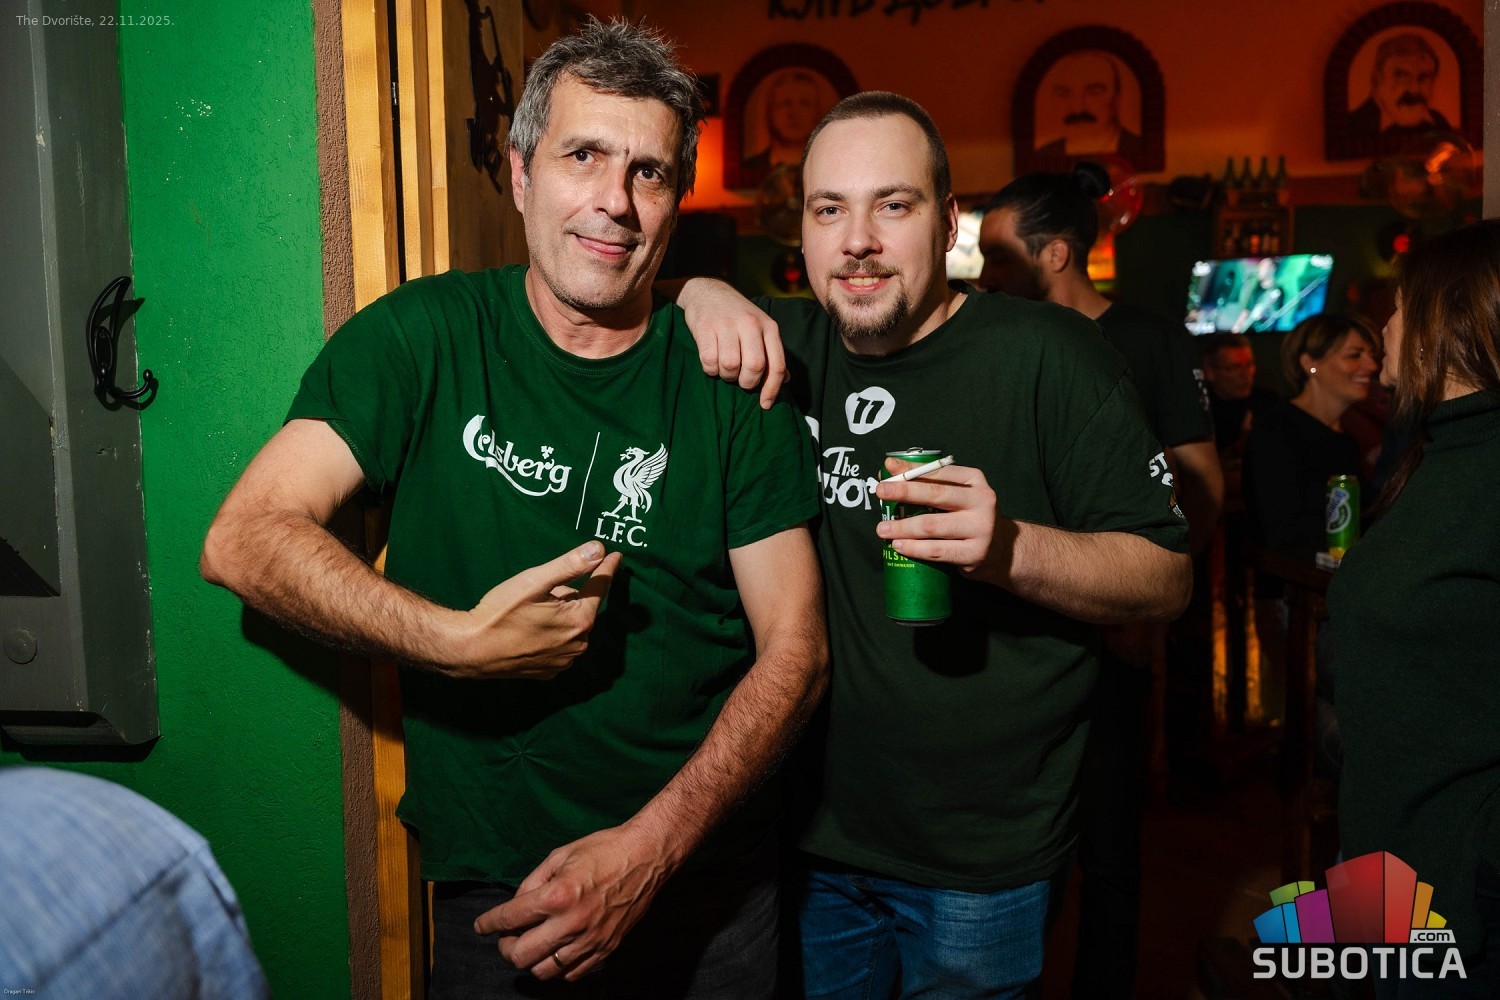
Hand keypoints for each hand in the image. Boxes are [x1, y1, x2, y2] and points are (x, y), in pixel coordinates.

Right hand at [454, 542, 621, 678]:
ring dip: (560, 615)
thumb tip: (599, 549)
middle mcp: (579, 644)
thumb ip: (570, 565)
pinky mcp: (549, 671)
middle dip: (569, 595)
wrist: (471, 650)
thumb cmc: (501, 612)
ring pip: (570, 627)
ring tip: (530, 610)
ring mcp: (564, 661)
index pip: (600, 587)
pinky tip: (530, 629)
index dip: (607, 568)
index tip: (615, 556)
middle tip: (540, 590)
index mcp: (580, 620)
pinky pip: (559, 644)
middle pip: (582, 608)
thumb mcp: (536, 581)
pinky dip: (551, 633)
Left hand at [473, 824, 672, 981]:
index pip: (510, 918)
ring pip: (543, 971)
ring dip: (530, 959)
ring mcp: (589, 940)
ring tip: (531, 944)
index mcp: (557, 895)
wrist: (646, 856)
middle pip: (521, 954)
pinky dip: (556, 966)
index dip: (488, 923)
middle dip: (506, 947)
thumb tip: (517, 905)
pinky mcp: (605, 949)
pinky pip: (570, 974)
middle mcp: (571, 923)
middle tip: (507, 936)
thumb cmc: (603, 849)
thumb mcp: (560, 855)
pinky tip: (555, 949)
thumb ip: (532, 882)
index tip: (481, 926)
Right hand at [678, 277, 785, 407]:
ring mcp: (727, 324)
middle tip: (740, 380)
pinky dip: (710, 369)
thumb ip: (772, 352)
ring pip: (730, 366)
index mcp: (769, 327)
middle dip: (747, 382)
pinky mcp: (705, 327)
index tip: (765, 404)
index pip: (776, 365)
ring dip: (726, 375)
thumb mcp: (761, 328)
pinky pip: (709, 361)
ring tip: (724, 367)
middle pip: (754, 367)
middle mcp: (750, 324)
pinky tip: (711, 361)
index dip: (772, 389)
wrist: (707, 292)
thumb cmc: (737, 316)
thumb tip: (785, 379)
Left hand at [873, 458, 1016, 582]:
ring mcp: (981, 528)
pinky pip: (937, 550)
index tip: (888, 468)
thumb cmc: (968, 516)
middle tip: (880, 492)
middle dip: (904, 492)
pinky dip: (914, 548)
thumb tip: (889, 471)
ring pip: (932, 525)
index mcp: (975, 480)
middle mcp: (982, 500)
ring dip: (903, 527)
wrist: (1000, 549)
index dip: (912, 470)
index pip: (939, 471)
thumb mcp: (956, 494)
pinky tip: (899, 545)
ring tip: (882, 528)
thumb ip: (928, 484)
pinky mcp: (974, 553)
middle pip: (936, 494)